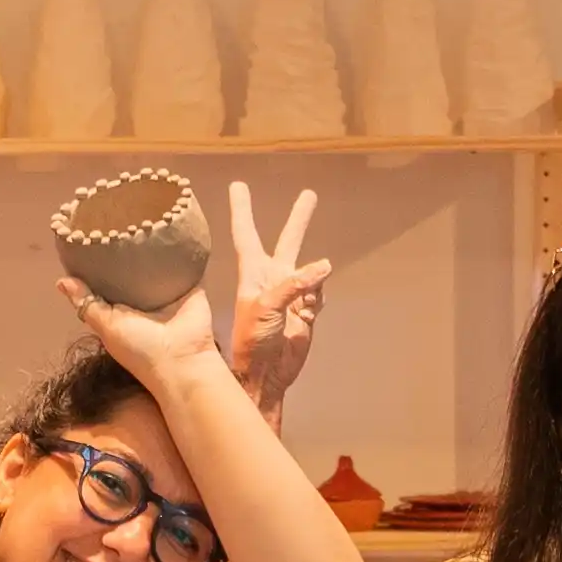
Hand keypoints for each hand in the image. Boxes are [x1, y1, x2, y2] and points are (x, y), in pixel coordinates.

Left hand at [221, 187, 327, 417]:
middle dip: (299, 219)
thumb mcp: (266, 306)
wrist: (266, 375)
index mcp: (252, 274)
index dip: (242, 210)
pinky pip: (320, 295)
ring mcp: (292, 295)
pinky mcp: (307, 311)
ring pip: (311, 272)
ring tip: (301, 304)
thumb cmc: (252, 340)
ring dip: (313, 278)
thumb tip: (323, 266)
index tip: (238, 186)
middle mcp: (272, 279)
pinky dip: (317, 301)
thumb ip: (294, 283)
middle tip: (310, 194)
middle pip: (288, 241)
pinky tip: (305, 316)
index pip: (245, 233)